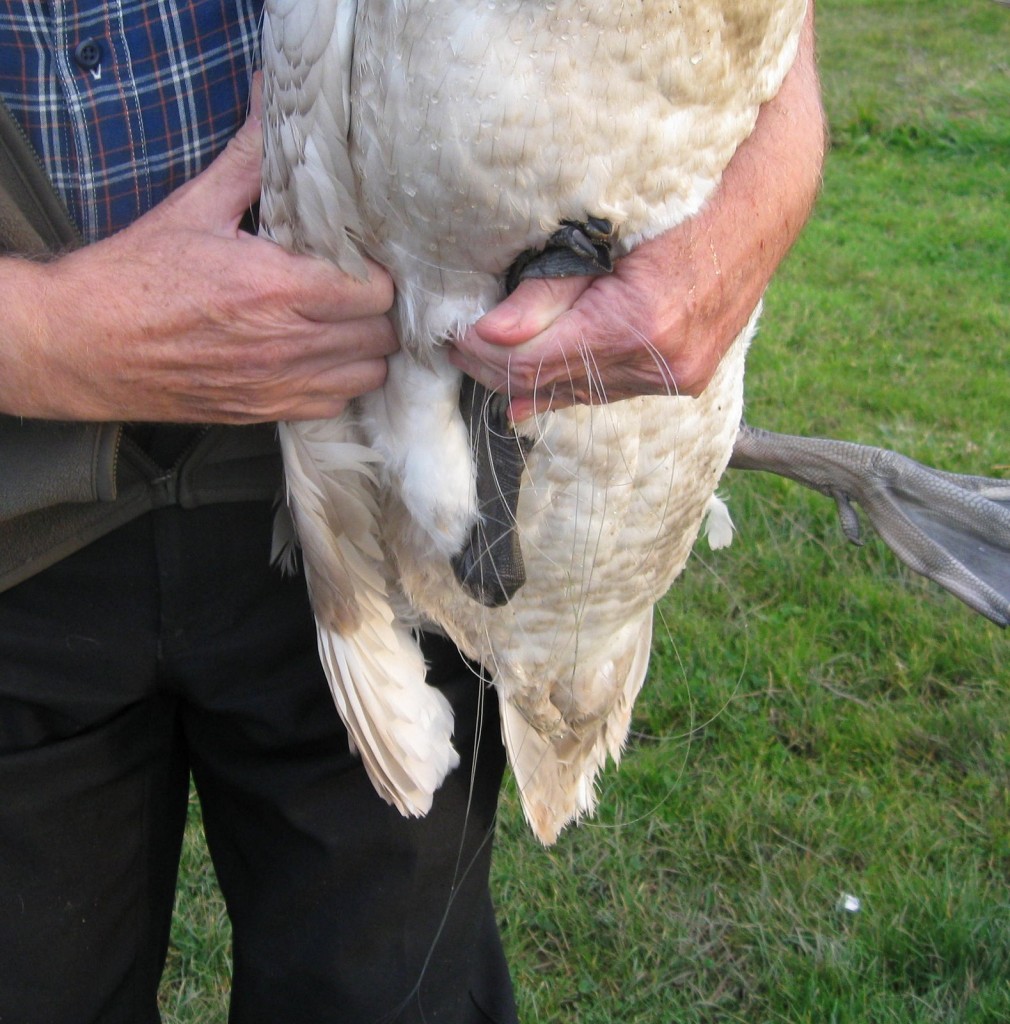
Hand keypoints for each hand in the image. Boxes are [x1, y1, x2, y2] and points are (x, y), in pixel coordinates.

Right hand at [0, 90, 396, 423]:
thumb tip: (271, 107)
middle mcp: (287, 343)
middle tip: (359, 289)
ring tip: (347, 324)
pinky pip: (334, 404)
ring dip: (366, 348)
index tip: (362, 260)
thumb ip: (249, 162)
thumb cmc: (135, 277)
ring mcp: (279, 384)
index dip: (378, 273)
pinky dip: (339, 382)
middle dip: (377, 308)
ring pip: (367, 374)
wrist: (86, 344)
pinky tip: (321, 358)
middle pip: (379, 334)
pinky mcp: (266, 410)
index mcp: (276, 288)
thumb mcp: (195, 207)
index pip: (375, 290)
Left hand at [450, 3, 823, 422]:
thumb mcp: (602, 230)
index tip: (450, 333)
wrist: (768, 193)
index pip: (532, 363)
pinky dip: (568, 379)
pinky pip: (609, 387)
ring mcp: (678, 375)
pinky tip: (533, 385)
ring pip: (578, 393)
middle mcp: (663, 363)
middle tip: (457, 342)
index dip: (482, 352)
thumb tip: (489, 334)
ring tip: (489, 350)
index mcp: (640, 325)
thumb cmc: (685, 192)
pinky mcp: (685, 373)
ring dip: (530, 374)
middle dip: (496, 365)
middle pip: (551, 385)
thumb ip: (546, 291)